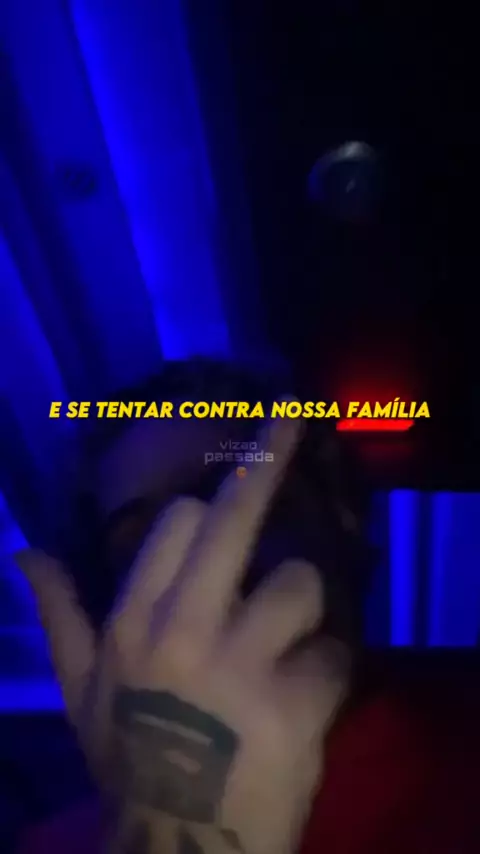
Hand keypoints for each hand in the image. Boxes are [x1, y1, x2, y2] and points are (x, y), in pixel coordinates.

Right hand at [17, 419, 347, 853]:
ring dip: (303, 616)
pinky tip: (301, 706)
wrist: (182, 843)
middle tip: (293, 411)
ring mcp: (242, 665)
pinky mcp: (297, 704)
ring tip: (282, 656)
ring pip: (302, 584)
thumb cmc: (132, 757)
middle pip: (236, 519)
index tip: (231, 489)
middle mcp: (184, 630)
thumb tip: (24, 552)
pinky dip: (327, 676)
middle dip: (270, 459)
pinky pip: (336, 654)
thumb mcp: (80, 690)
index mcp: (134, 621)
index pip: (181, 522)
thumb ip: (59, 615)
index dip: (211, 507)